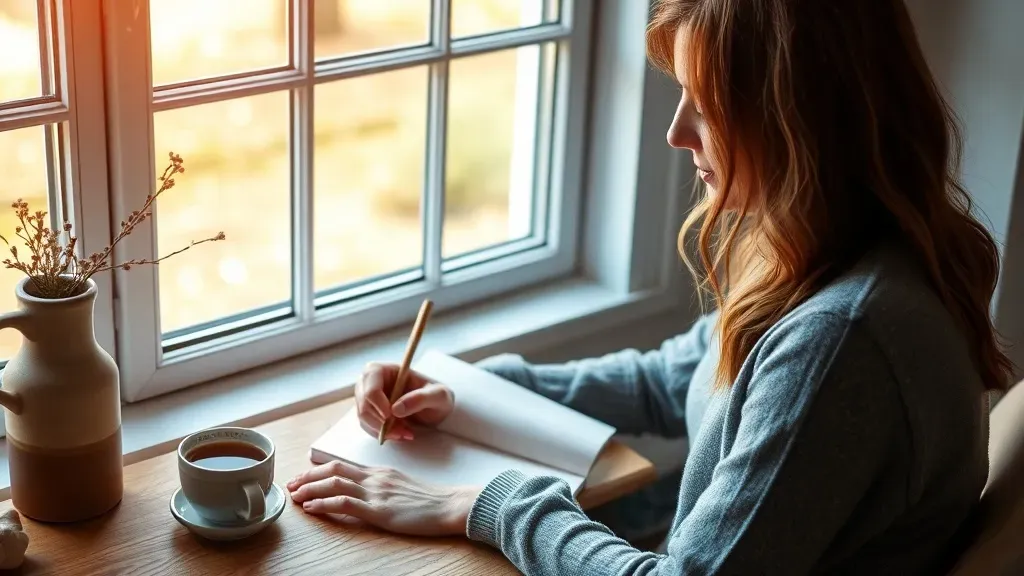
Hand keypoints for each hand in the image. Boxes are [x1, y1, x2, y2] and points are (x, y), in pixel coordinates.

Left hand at [287, 460, 479, 535]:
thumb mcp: (403, 486)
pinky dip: (324, 503)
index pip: (342, 464)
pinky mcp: (379, 510)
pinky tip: (312, 508)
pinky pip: (344, 502)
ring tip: (295, 496)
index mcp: (380, 471)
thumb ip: (383, 486)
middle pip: (333, 469)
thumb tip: (366, 491)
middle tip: (291, 485)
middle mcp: (375, 477)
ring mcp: (376, 492)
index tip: (303, 476)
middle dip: (307, 476)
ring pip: (334, 483)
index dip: (318, 469)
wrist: (450, 505)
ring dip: (310, 488)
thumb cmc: (431, 500)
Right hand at [355, 362, 454, 441]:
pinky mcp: (370, 413)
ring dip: (383, 430)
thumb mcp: (438, 396)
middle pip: (363, 401)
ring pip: (363, 416)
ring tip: (406, 433)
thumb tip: (396, 409)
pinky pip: (368, 426)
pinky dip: (383, 434)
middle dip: (380, 420)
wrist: (436, 410)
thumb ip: (421, 399)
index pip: (370, 380)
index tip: (390, 416)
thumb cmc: (437, 397)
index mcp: (386, 369)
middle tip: (402, 430)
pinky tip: (401, 434)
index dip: (376, 399)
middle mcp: (372, 382)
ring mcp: (368, 398)